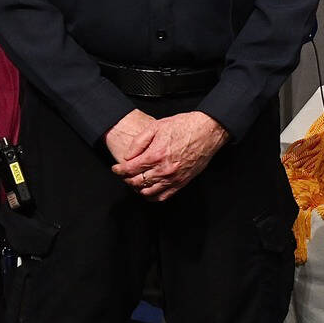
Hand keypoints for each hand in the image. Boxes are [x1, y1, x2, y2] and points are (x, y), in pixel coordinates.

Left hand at [111, 110, 226, 199]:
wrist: (207, 131)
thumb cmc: (184, 126)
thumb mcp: (155, 126)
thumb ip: (138, 142)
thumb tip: (127, 156)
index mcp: (155, 155)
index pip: (129, 169)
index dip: (118, 170)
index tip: (116, 168)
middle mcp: (164, 170)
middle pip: (136, 182)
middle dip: (126, 179)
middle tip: (124, 174)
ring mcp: (174, 178)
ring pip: (147, 192)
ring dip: (137, 188)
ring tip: (135, 181)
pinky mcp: (182, 182)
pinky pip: (163, 196)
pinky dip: (152, 196)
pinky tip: (148, 190)